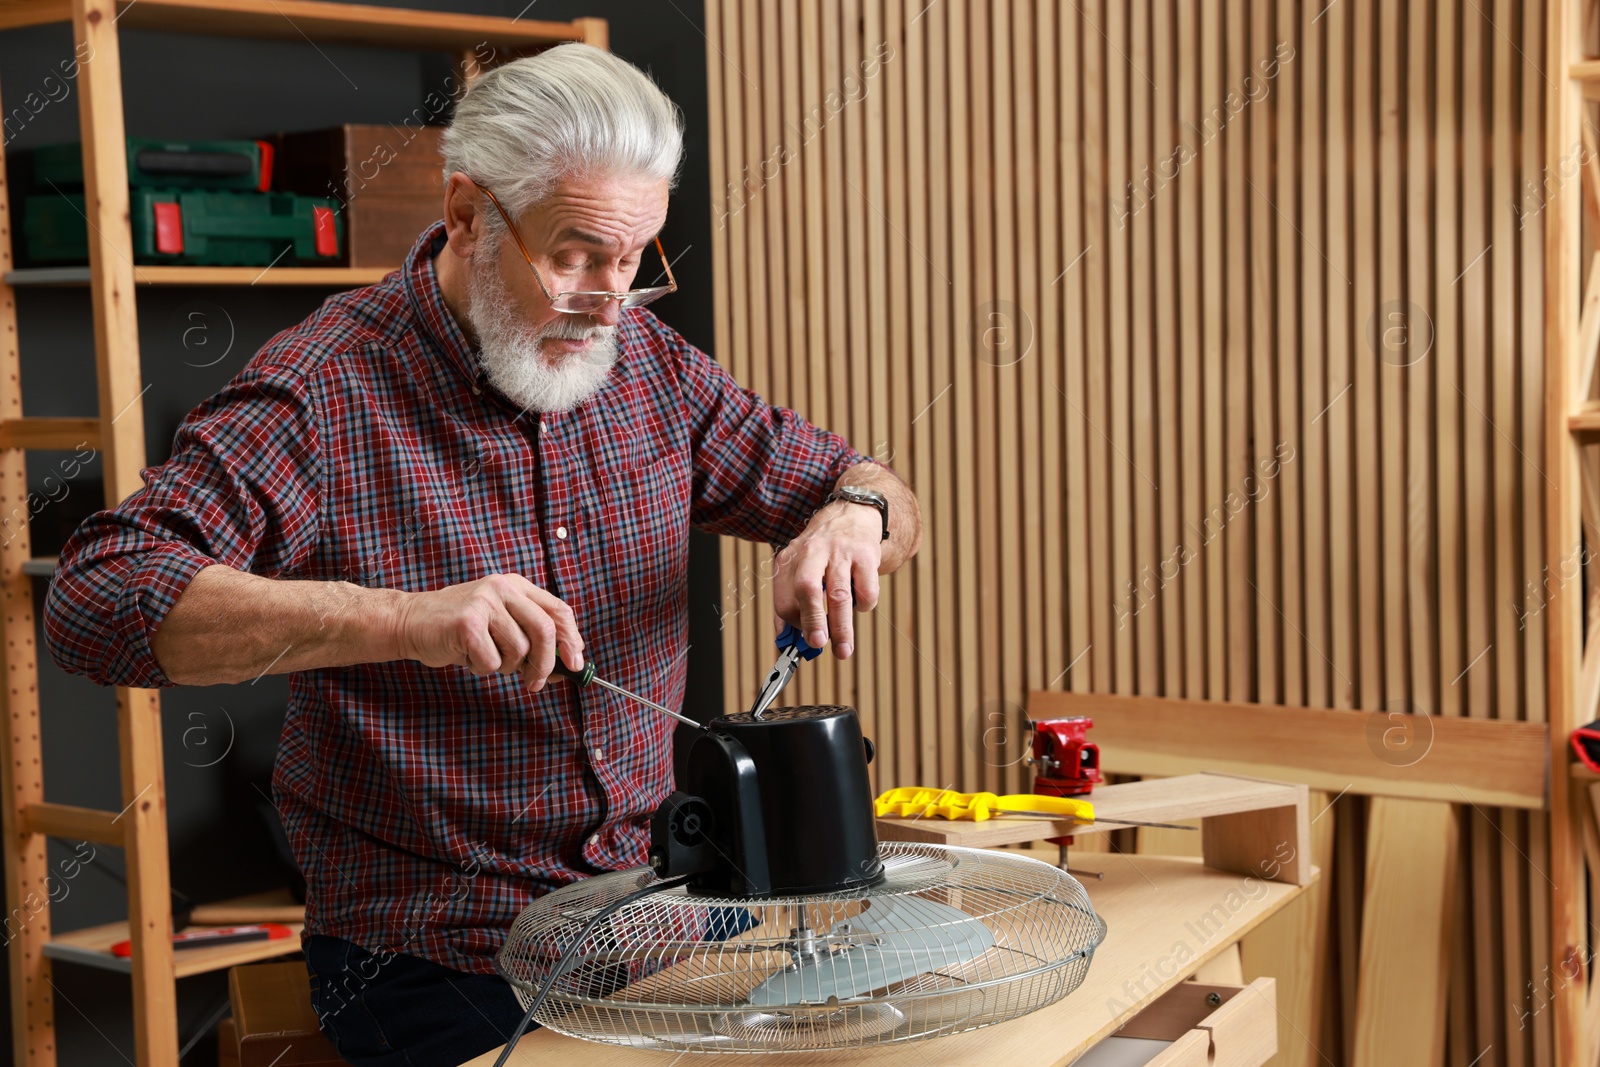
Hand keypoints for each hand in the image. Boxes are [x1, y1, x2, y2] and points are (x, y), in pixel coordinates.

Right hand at [393, 573, 583, 690]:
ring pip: (518, 650)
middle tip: (536, 683)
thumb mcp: (500, 624)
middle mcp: (503, 588)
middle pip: (545, 630)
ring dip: (505, 667)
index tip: (576, 664)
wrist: (410, 622)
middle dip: (546, 664)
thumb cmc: (459, 629)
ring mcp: (484, 603)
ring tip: (485, 658)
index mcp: (516, 586)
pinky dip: (482, 669)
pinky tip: (467, 657)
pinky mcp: (466, 623)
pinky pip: (491, 661)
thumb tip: (569, 667)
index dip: (572, 639)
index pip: (559, 610)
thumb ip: (531, 638)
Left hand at [771, 502, 883, 657]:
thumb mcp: (797, 567)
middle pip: (807, 589)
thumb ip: (789, 602)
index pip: (783, 598)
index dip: (793, 623)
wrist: (851, 514)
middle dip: (812, 620)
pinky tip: (860, 604)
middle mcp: (812, 552)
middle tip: (817, 644)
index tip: (803, 639)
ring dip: (841, 627)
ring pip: (839, 595)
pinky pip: (866, 590)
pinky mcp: (865, 555)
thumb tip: (784, 640)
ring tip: (844, 650)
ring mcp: (840, 552)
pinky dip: (864, 606)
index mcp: (790, 559)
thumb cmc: (821, 551)